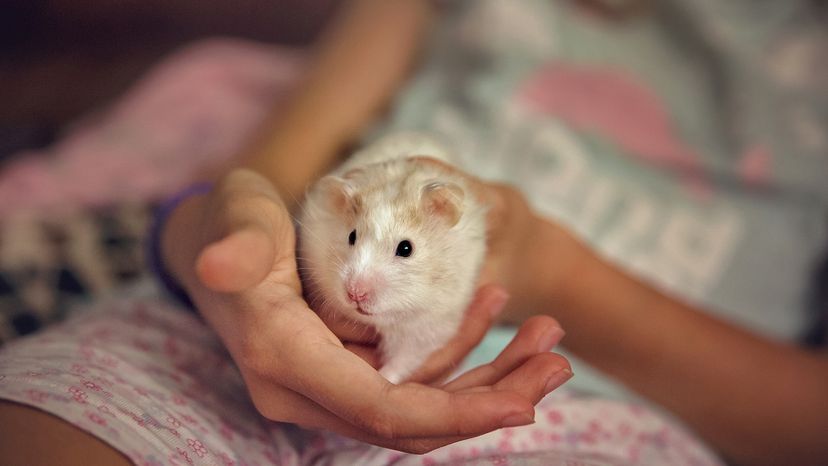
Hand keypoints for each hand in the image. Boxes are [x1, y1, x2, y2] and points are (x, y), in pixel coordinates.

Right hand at [161, 168, 570, 452]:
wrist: (218, 237)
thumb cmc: (232, 223)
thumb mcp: (237, 221)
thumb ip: (236, 246)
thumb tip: (220, 266)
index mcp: (285, 361)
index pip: (381, 409)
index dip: (454, 414)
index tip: (523, 405)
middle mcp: (306, 388)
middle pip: (411, 419)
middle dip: (489, 400)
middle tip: (557, 364)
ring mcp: (327, 381)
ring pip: (418, 400)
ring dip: (485, 375)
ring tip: (545, 337)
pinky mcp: (345, 366)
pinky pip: (408, 373)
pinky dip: (456, 348)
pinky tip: (492, 309)